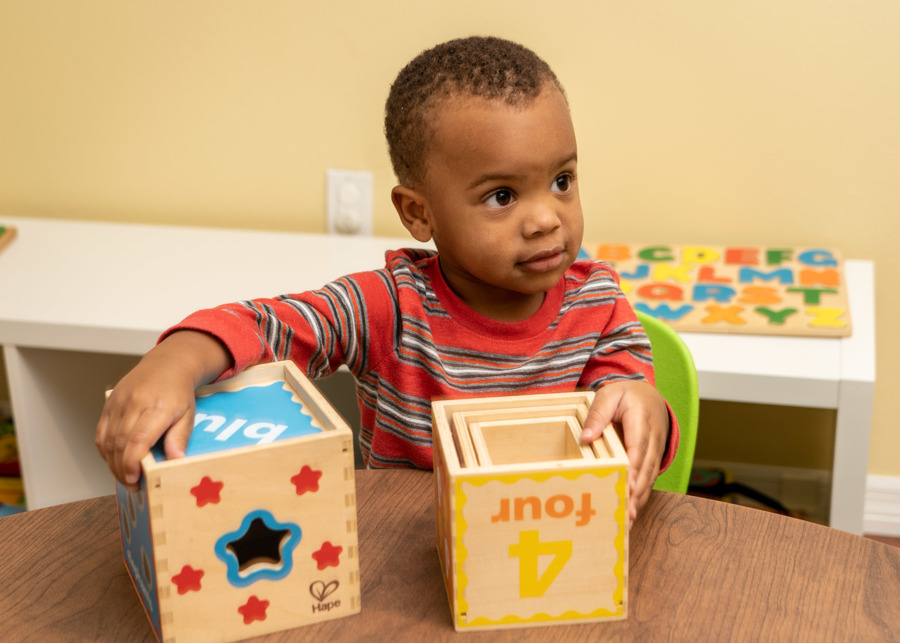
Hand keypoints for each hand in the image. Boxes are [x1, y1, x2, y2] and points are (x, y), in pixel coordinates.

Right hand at [95, 331, 230, 490]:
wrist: (166, 364)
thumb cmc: (179, 392)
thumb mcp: (188, 414)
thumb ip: (179, 438)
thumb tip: (175, 461)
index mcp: (157, 407)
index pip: (138, 439)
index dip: (132, 463)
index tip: (135, 480)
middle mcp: (134, 404)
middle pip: (120, 443)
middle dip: (123, 470)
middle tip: (132, 486)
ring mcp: (118, 403)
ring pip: (107, 440)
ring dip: (113, 464)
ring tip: (125, 477)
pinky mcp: (109, 404)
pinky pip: (101, 433)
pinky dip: (105, 451)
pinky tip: (115, 461)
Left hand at [580, 381, 668, 521]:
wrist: (651, 397)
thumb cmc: (627, 396)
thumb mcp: (609, 395)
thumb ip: (597, 414)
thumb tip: (586, 438)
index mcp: (641, 419)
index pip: (638, 446)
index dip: (633, 467)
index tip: (627, 484)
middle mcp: (653, 438)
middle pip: (646, 467)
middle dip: (637, 491)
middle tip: (626, 512)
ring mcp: (656, 450)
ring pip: (649, 477)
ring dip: (640, 500)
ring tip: (628, 521)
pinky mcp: (652, 460)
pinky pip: (649, 480)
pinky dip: (641, 497)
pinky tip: (631, 514)